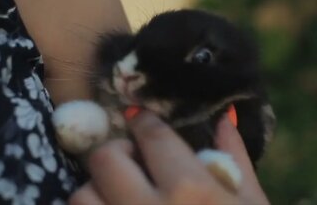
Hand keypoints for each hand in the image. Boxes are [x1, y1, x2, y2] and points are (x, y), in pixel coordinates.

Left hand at [69, 113, 269, 204]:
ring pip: (81, 197)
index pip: (152, 136)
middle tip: (131, 160)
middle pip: (105, 159)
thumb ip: (236, 159)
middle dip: (116, 152)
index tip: (140, 120)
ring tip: (118, 197)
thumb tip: (223, 119)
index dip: (143, 121)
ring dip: (96, 191)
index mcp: (192, 191)